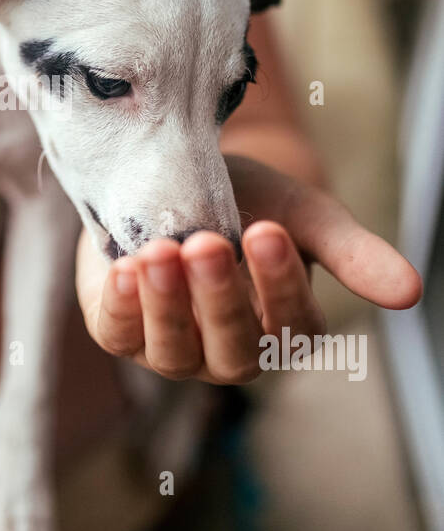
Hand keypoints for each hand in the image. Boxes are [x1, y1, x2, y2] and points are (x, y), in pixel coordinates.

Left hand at [76, 154, 422, 384]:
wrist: (177, 178)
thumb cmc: (251, 203)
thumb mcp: (304, 217)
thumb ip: (352, 253)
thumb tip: (412, 293)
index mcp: (284, 331)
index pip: (291, 325)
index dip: (279, 284)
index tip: (268, 232)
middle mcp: (230, 352)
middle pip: (232, 345)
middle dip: (218, 296)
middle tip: (208, 242)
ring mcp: (172, 350)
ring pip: (173, 349)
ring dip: (166, 304)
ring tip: (160, 253)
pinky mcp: (119, 331)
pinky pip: (119, 333)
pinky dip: (121, 306)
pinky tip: (123, 269)